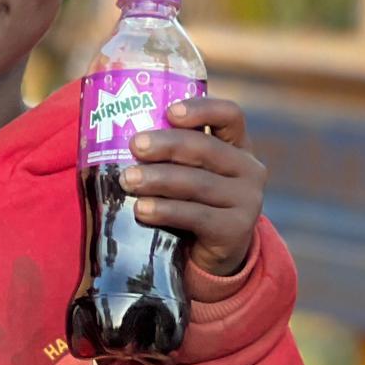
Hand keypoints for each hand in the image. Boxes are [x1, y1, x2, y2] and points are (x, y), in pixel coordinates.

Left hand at [125, 98, 264, 275]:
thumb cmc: (191, 202)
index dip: (202, 109)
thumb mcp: (189, 172)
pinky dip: (165, 211)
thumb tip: (115, 129)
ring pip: (198, 183)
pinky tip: (141, 210)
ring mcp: (247, 201)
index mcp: (237, 146)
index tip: (170, 112)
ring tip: (127, 180)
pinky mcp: (236, 230)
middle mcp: (249, 169)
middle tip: (135, 145)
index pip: (230, 115)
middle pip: (205, 148)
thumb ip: (171, 152)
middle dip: (166, 145)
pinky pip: (196, 216)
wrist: (211, 254)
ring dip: (158, 179)